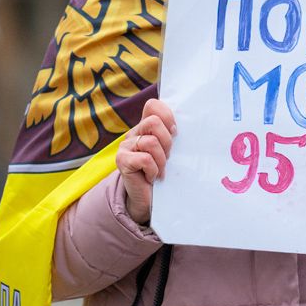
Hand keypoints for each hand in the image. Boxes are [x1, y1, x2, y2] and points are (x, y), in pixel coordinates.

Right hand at [117, 99, 176, 224]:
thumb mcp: (170, 152)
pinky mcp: (122, 160)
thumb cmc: (162, 174)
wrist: (148, 200)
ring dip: (161, 160)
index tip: (174, 133)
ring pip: (151, 142)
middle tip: (167, 158)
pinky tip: (152, 177)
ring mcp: (125, 146)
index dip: (167, 116)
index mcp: (145, 127)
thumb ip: (172, 135)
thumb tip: (183, 124)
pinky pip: (145, 159)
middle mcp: (134, 133)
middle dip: (167, 142)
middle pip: (154, 122)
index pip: (153, 105)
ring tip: (160, 170)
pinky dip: (153, 170)